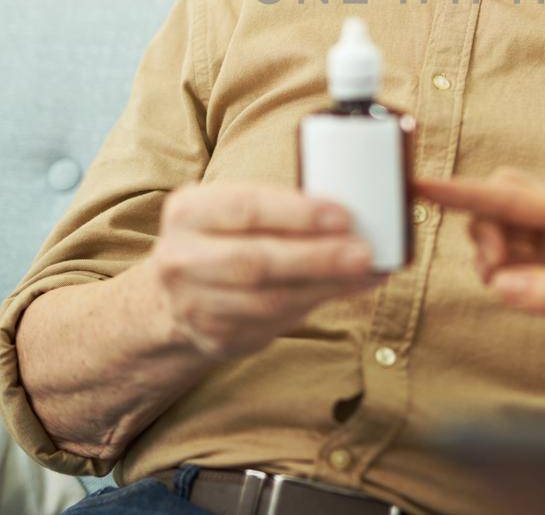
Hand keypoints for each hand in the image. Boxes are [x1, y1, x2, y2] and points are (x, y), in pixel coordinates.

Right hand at [147, 182, 384, 359]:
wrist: (177, 296)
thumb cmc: (225, 239)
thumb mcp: (233, 212)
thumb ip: (281, 209)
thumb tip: (353, 214)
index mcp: (188, 212)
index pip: (245, 208)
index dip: (297, 213)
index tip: (344, 215)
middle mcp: (182, 259)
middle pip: (257, 262)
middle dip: (317, 258)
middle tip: (364, 252)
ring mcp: (195, 304)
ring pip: (270, 300)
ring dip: (326, 286)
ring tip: (367, 272)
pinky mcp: (216, 337)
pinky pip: (275, 323)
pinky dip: (317, 305)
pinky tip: (347, 289)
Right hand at [415, 169, 544, 395]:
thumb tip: (502, 285)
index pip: (514, 196)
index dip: (466, 192)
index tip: (425, 186)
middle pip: (502, 198)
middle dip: (482, 227)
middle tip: (496, 273)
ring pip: (501, 225)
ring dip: (489, 252)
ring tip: (513, 289)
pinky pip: (510, 255)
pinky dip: (499, 271)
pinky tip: (517, 293)